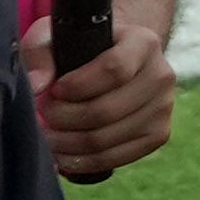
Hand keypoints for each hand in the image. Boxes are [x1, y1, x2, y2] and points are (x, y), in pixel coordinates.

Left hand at [29, 23, 178, 178]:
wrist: (115, 63)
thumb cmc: (79, 48)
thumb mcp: (55, 37)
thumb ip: (40, 53)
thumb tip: (36, 86)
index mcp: (143, 43)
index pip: (114, 69)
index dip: (78, 86)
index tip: (53, 91)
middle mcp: (161, 75)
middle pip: (107, 110)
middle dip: (64, 119)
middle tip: (43, 116)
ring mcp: (164, 108)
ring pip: (108, 139)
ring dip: (68, 144)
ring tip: (47, 136)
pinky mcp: (159, 135)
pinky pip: (117, 158)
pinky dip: (84, 162)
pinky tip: (63, 156)